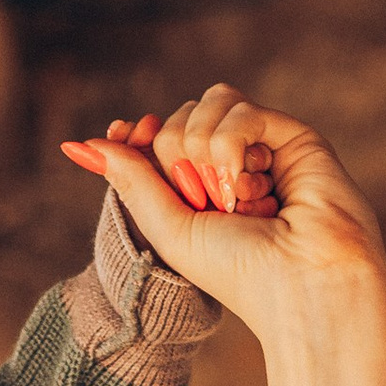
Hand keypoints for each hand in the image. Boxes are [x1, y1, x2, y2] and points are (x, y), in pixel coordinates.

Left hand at [62, 87, 385, 361]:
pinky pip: (240, 108)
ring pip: (210, 102)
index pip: (157, 140)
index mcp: (199, 193)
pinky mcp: (292, 135)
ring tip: (233, 197)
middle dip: (179, 159)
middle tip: (209, 204)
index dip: (139, 139)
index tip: (127, 138)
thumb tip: (82, 143)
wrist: (303, 282)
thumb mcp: (168, 229)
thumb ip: (132, 181)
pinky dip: (231, 142)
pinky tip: (249, 183)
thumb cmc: (239, 271)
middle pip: (179, 120)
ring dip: (205, 148)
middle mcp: (229, 168)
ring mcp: (261, 149)